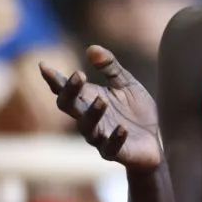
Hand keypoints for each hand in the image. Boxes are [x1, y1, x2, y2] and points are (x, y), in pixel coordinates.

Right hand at [40, 46, 161, 169]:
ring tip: (102, 100)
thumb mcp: (126, 84)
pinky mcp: (117, 152)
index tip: (43, 66)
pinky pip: (111, 148)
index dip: (54, 79)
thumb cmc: (137, 112)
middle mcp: (90, 119)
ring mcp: (101, 137)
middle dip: (71, 92)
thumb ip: (110, 67)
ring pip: (88, 128)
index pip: (65, 90)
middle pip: (70, 107)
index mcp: (88, 101)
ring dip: (93, 114)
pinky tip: (122, 128)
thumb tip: (91, 48)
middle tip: (79, 75)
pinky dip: (115, 138)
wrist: (158, 140)